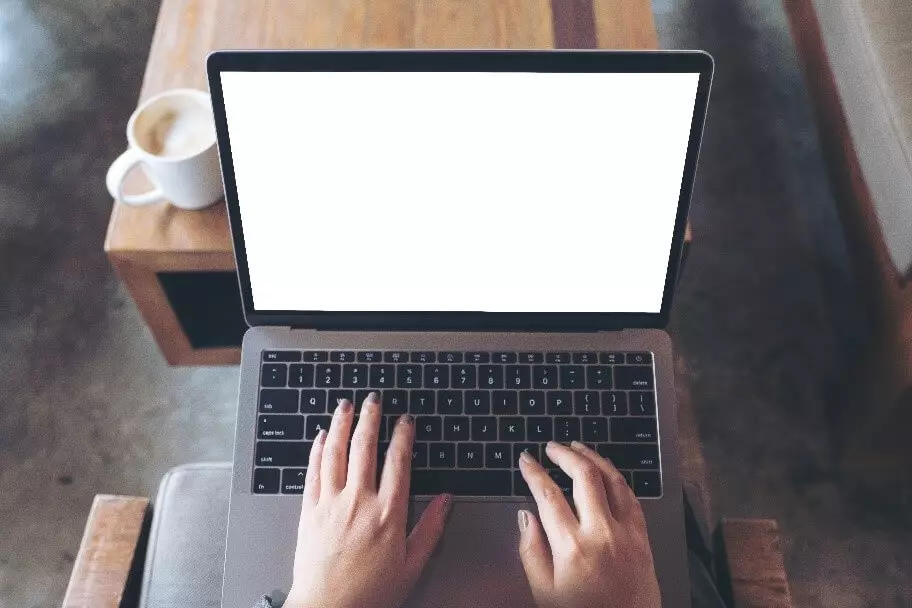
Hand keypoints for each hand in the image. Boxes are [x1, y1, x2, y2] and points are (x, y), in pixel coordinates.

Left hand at [285, 393, 451, 607]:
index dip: (402, 435)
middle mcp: (359, 502)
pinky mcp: (309, 511)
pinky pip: (312, 471)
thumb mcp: (412, 565)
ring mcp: (331, 504)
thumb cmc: (370, 594)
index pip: (398, 461)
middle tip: (374, 400)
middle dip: (370, 418)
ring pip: (335, 452)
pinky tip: (320, 436)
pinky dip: (316, 449)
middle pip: (364, 447)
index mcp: (389, 513)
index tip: (405, 421)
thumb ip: (430, 528)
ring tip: (346, 406)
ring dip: (340, 424)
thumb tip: (446, 500)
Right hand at [517, 441, 661, 607]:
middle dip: (564, 455)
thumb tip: (525, 516)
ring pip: (612, 479)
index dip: (534, 472)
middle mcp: (602, 534)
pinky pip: (631, 496)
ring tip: (577, 448)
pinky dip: (617, 478)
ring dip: (593, 458)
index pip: (548, 495)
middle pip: (583, 476)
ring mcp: (627, 533)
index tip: (526, 460)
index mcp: (572, 547)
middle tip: (551, 447)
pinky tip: (607, 472)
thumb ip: (531, 551)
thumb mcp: (545, 593)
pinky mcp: (643, 538)